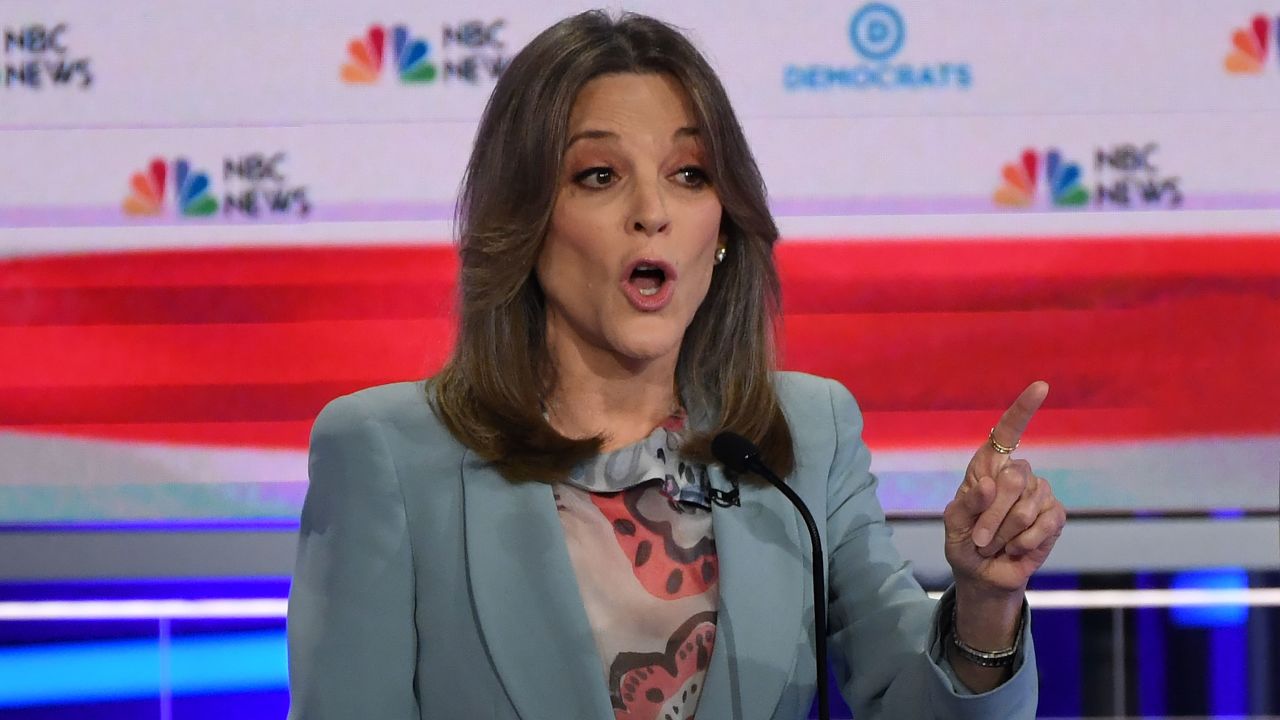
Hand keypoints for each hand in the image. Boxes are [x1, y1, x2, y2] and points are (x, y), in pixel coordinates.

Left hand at [943, 381, 1066, 597]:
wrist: (983, 574)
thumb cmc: (964, 541)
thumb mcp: (953, 523)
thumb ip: (966, 504)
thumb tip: (989, 484)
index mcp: (988, 466)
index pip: (1008, 431)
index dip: (1024, 409)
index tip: (1041, 387)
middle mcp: (1017, 474)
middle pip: (1013, 478)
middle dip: (991, 515)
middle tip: (979, 538)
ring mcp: (1039, 494)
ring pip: (1026, 506)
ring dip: (1004, 534)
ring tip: (995, 544)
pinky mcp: (1054, 516)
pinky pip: (1043, 524)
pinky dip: (1023, 542)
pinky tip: (1015, 548)